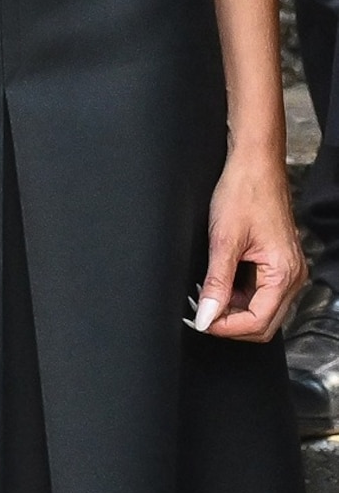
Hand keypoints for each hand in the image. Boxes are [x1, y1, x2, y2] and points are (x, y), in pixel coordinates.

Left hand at [193, 148, 305, 340]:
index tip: (201, 321)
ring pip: (261, 310)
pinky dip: (238, 296)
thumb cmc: (244, 192)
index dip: (226, 327)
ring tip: (207, 294)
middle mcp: (292, 275)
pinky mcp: (277, 263)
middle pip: (263, 323)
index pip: (258, 322)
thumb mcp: (223, 241)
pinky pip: (259, 293)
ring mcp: (286, 270)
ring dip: (233, 310)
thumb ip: (216, 283)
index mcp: (284, 273)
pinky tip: (219, 284)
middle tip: (202, 312)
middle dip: (231, 323)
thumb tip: (207, 317)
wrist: (254, 165)